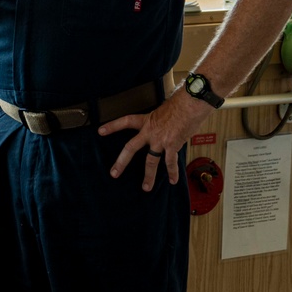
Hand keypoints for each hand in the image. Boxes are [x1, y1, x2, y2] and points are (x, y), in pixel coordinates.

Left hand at [98, 89, 212, 191]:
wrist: (190, 104)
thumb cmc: (180, 103)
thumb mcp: (164, 110)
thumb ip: (160, 120)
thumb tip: (164, 125)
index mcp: (146, 120)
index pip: (125, 122)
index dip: (112, 126)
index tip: (100, 131)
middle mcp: (150, 132)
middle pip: (130, 148)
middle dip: (121, 162)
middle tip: (114, 173)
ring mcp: (160, 140)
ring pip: (150, 161)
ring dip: (149, 176)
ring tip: (146, 188)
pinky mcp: (172, 145)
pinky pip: (170, 162)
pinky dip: (172, 172)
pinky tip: (172, 181)